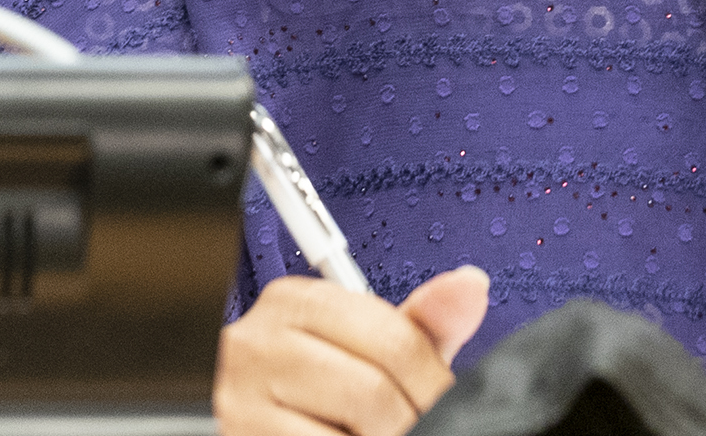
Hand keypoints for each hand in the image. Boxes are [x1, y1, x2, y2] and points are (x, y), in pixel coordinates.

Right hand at [214, 265, 492, 435]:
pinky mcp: (235, 435)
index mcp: (296, 303)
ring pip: (348, 433)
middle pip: (373, 393)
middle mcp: (257, 343)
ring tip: (367, 433)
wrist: (242, 426)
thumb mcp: (363, 347)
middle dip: (405, 421)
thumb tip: (471, 285)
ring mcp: (237, 398)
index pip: (395, 341)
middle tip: (410, 426)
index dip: (431, 384)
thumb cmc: (309, 389)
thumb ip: (419, 327)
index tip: (438, 403)